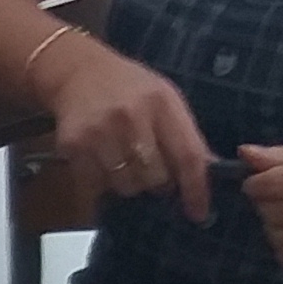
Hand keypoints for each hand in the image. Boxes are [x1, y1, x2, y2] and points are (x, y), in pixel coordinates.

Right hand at [42, 39, 217, 223]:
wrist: (77, 72)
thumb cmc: (128, 87)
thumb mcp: (165, 99)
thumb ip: (186, 134)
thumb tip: (209, 171)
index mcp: (161, 103)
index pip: (187, 156)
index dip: (196, 189)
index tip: (198, 211)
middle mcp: (131, 117)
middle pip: (156, 177)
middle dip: (158, 182)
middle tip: (151, 169)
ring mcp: (100, 132)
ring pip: (127, 185)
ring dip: (130, 182)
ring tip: (124, 161)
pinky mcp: (73, 146)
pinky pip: (96, 186)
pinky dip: (102, 183)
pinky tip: (102, 163)